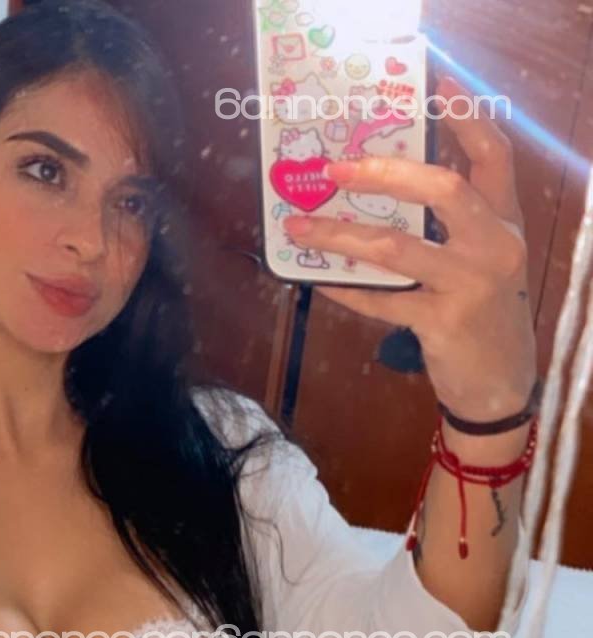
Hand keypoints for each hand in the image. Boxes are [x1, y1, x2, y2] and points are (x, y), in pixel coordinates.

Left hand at [283, 74, 537, 423]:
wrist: (500, 383)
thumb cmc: (482, 312)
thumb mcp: (483, 259)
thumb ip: (455, 222)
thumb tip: (390, 183)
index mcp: (505, 220)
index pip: (494, 155)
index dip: (467, 117)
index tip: (436, 87)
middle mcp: (494, 244)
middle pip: (443, 187)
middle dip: (385, 172)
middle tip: (335, 168)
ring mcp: (469, 284)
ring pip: (396, 247)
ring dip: (341, 234)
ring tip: (300, 226)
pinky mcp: (442, 322)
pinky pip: (382, 299)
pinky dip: (346, 289)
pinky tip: (317, 281)